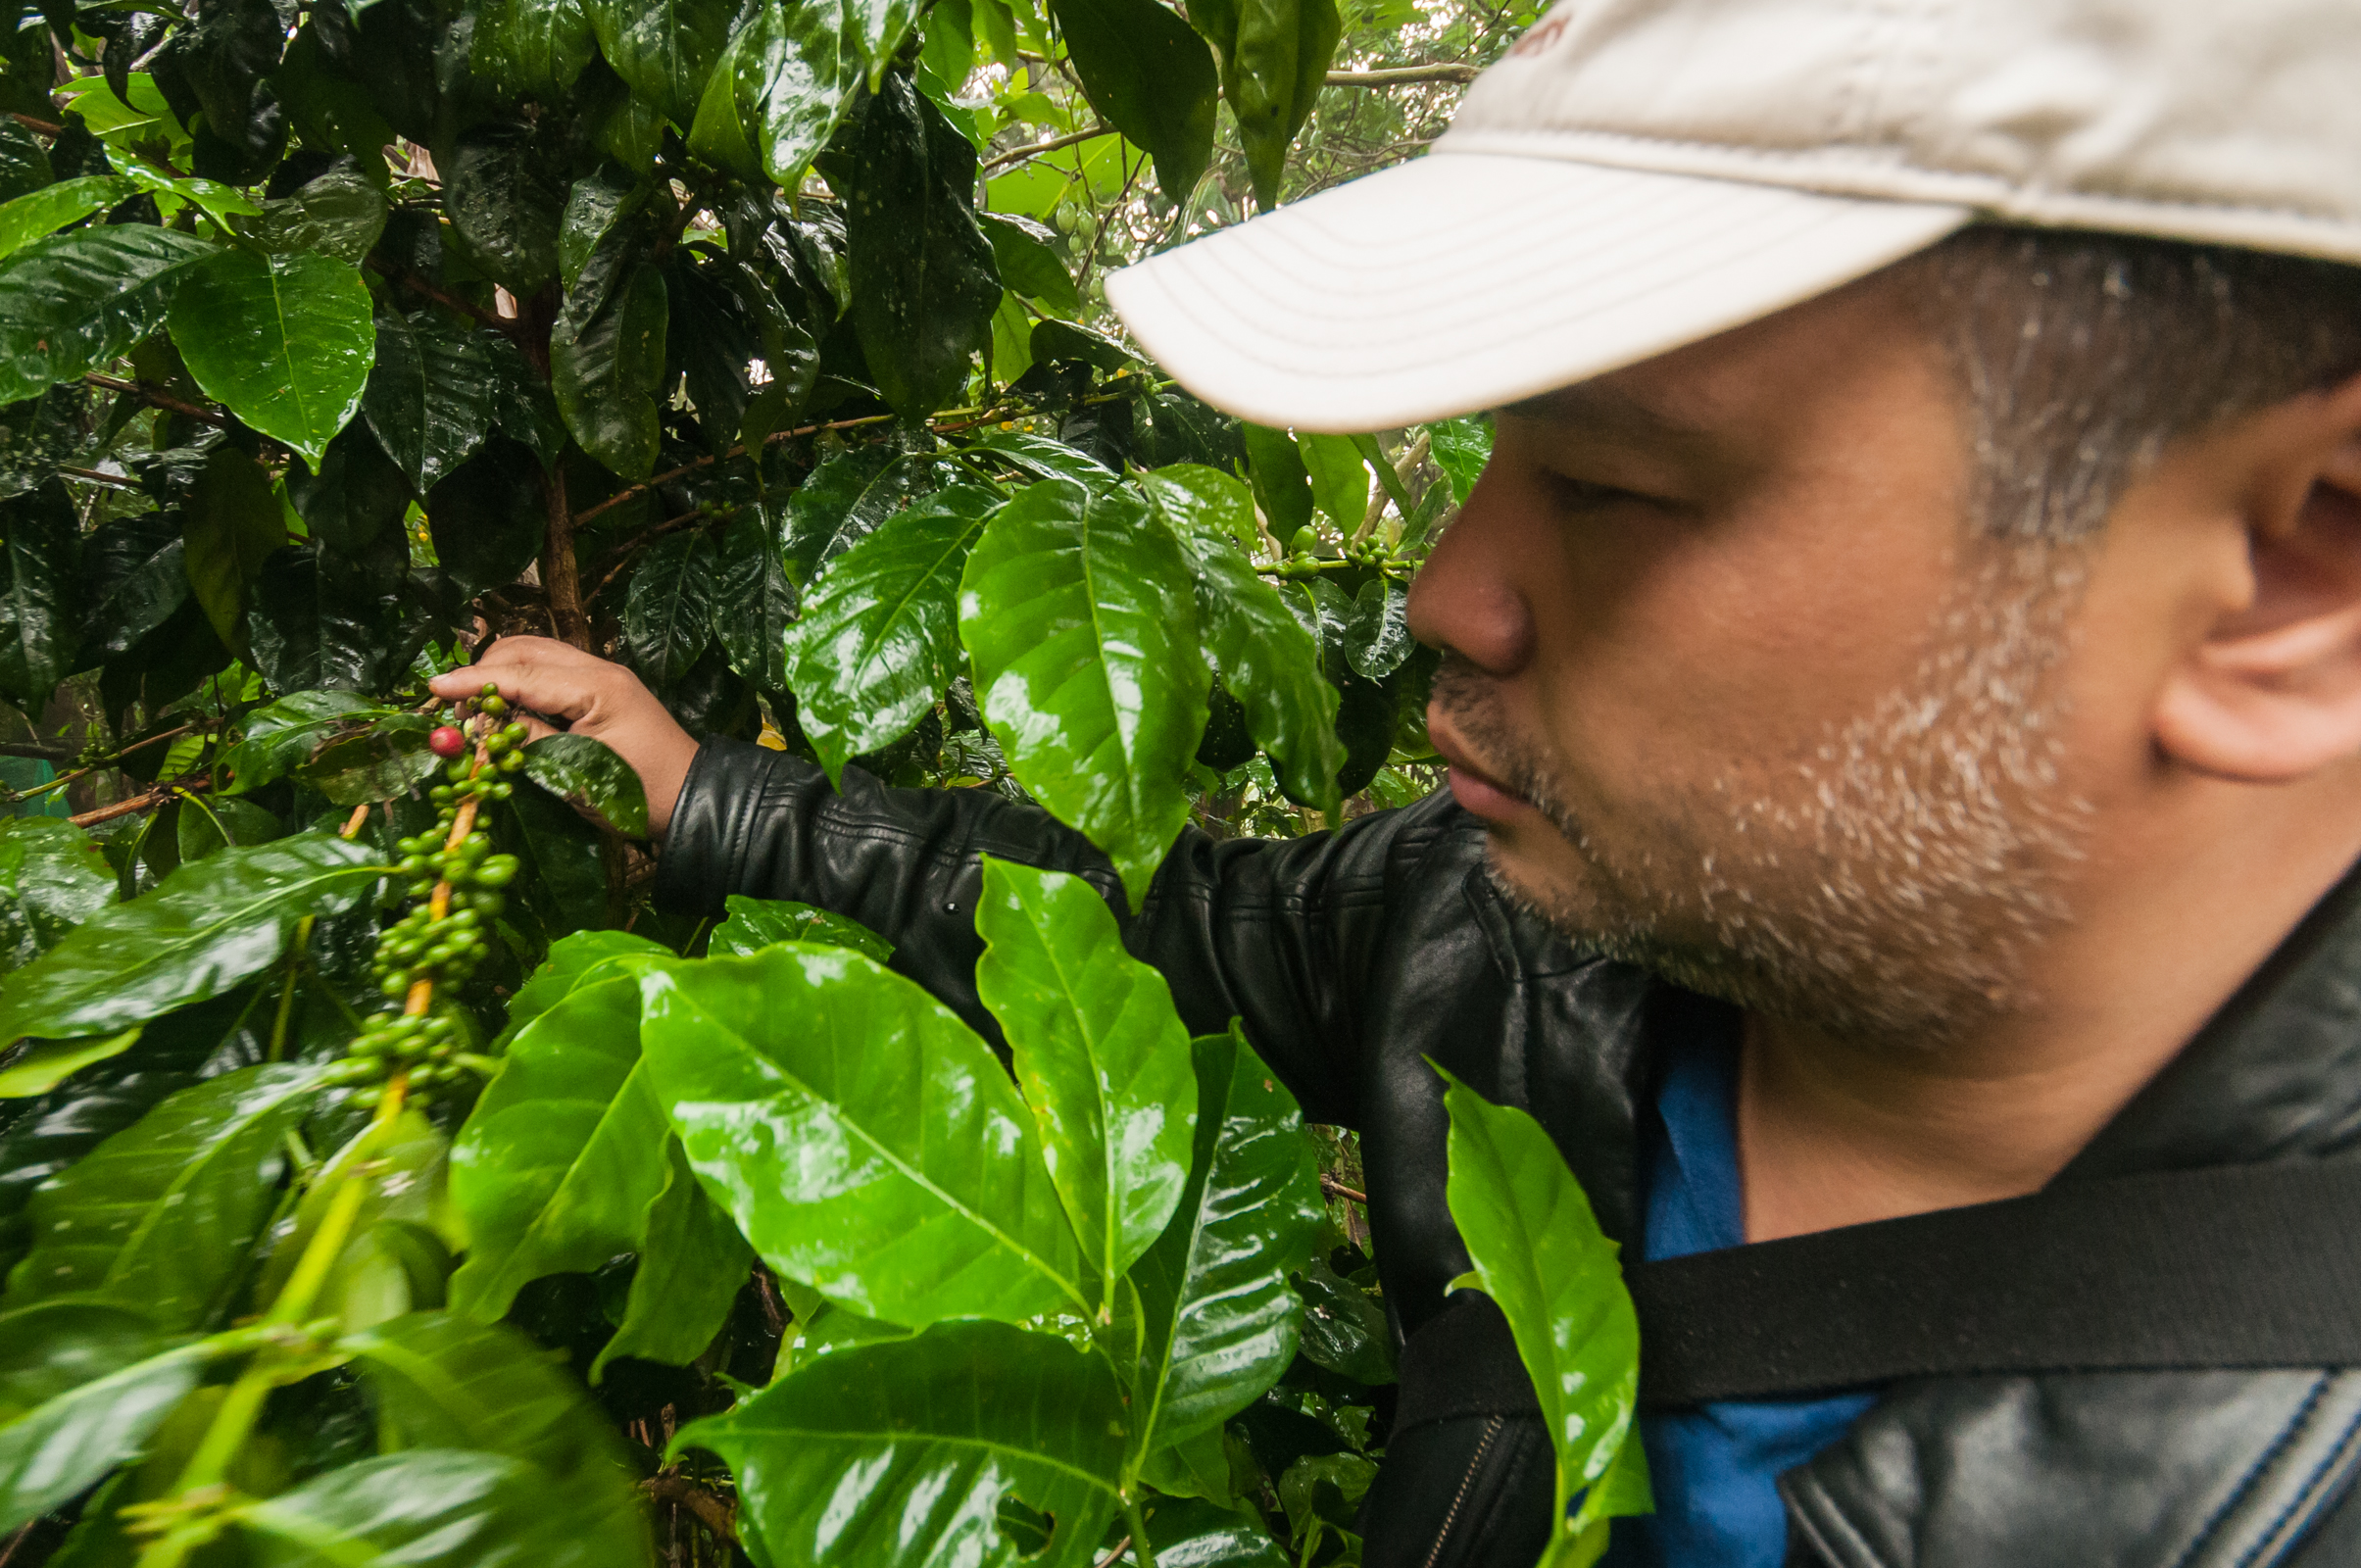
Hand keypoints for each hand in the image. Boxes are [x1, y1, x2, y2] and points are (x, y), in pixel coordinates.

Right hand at [430, 637, 703, 839]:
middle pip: (525, 649)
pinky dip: (523, 683)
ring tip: (481, 713)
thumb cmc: (640, 793)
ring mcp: (602, 676)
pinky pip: (552, 671)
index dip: (474, 682)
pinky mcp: (602, 689)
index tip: (435, 689)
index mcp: (597, 686)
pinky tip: (510, 711)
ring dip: (503, 675)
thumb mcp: (577, 774)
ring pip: (537, 654)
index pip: (522, 672)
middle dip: (486, 673)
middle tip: (460, 711)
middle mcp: (600, 669)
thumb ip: (529, 742)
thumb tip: (485, 726)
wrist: (692, 799)